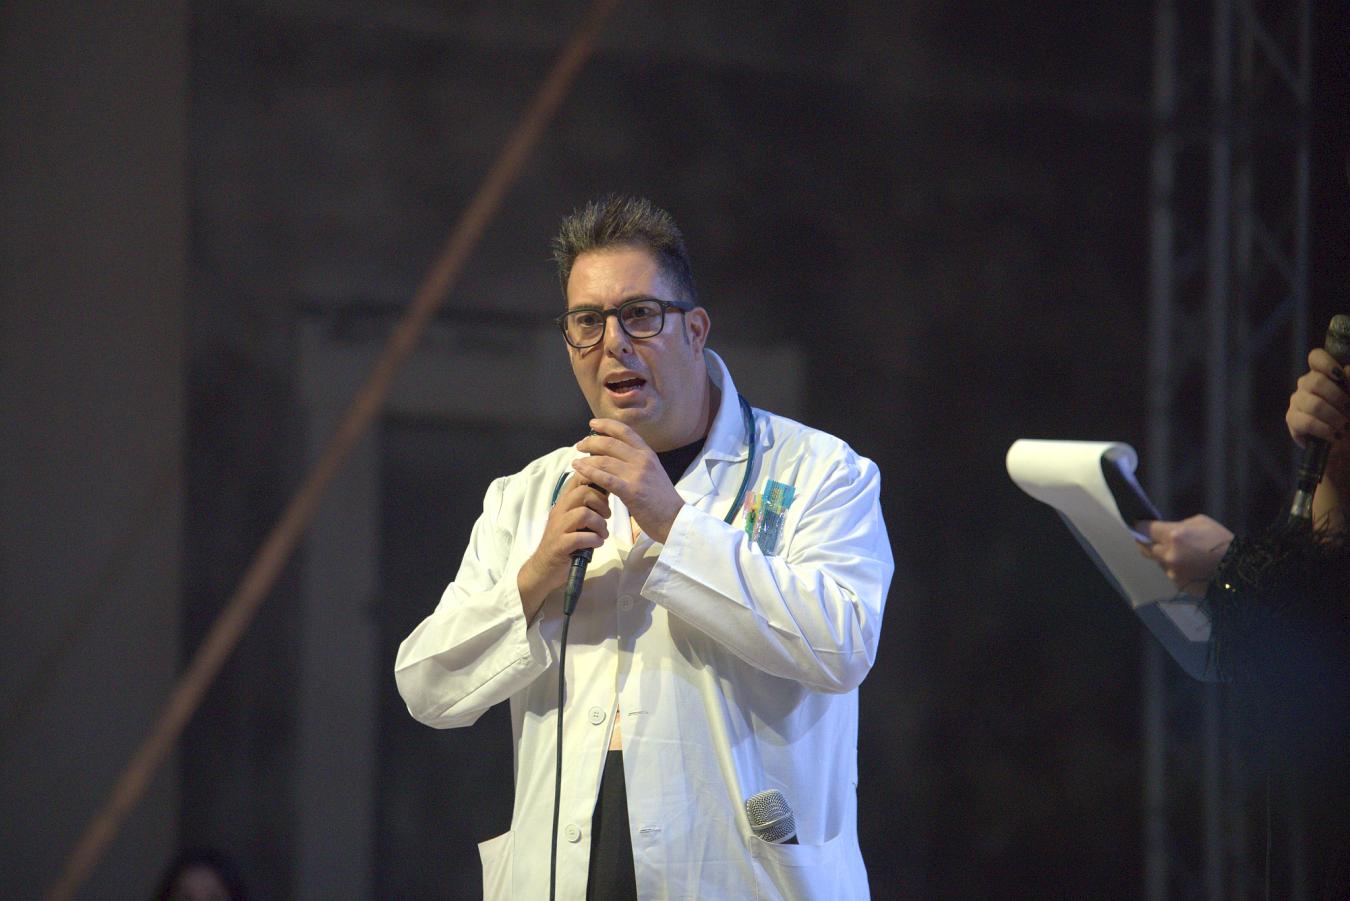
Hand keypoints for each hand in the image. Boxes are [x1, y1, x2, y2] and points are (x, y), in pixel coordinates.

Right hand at [517, 474, 609, 618]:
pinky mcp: (559, 545)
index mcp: (564, 502)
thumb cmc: (564, 543)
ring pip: (583, 514)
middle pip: (583, 493)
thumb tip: (607, 492)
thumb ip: (587, 507)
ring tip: (602, 533)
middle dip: (601, 504)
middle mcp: (559, 511)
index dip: (596, 478)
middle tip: (606, 517)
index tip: (607, 490)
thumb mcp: (575, 521)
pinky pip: (580, 537)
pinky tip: (597, 544)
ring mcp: (558, 528)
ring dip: (600, 524)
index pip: (578, 478)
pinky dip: (594, 540)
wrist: (543, 568)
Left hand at [572, 419, 685, 543]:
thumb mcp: (652, 472)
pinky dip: (589, 472)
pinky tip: (578, 469)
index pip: (625, 431)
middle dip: (591, 441)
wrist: (675, 519)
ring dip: (586, 458)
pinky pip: (605, 478)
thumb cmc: (661, 499)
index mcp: (648, 453)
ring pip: (604, 460)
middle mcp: (642, 460)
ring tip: (576, 460)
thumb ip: (636, 462)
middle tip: (580, 445)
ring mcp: (637, 475)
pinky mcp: (631, 491)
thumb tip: (615, 455)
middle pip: (610, 443)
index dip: (607, 425)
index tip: (593, 423)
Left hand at [1138, 515, 1234, 595]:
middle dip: (1148, 542)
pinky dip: (1176, 568)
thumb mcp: (1202, 523)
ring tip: (1184, 554)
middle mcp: (1168, 555)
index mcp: (1174, 536)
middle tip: (1154, 538)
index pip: (1143, 529)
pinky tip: (1192, 566)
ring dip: (1164, 556)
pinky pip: (1170, 573)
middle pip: (1144, 547)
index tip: (1139, 525)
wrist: (1240, 571)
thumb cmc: (1223, 542)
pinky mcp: (1178, 584)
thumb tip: (1164, 529)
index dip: (1141, 526)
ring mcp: (1172, 572)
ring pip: (1158, 561)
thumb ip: (1179, 526)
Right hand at [1287, 346, 1349, 461]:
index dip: (1325, 363)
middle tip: (1349, 410)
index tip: (1339, 376)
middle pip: (1315, 381)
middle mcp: (1307, 385)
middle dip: (1338, 398)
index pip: (1316, 357)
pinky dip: (1324, 430)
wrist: (1347, 443)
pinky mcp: (1292, 420)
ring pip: (1313, 404)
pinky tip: (1333, 436)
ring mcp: (1297, 401)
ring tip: (1344, 428)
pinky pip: (1306, 422)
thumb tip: (1347, 369)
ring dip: (1334, 417)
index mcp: (1324, 374)